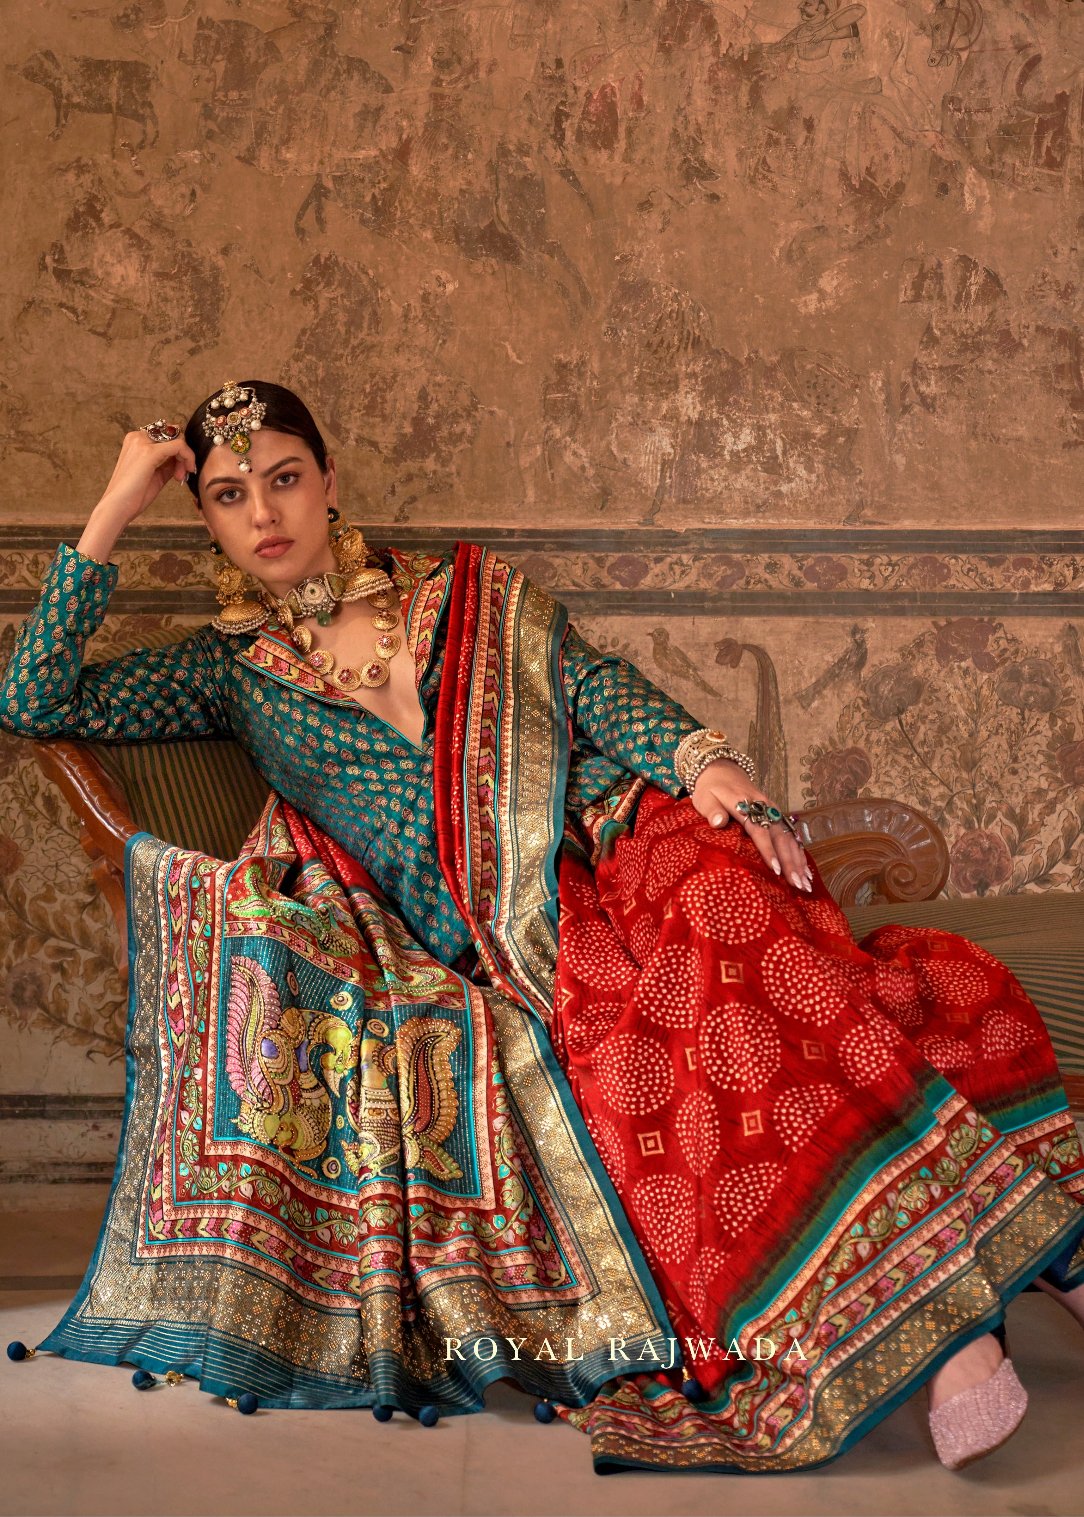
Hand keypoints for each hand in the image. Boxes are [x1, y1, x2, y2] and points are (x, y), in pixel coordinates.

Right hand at [94, 426, 197, 527]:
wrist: (117, 508)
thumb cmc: (133, 496)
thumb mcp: (155, 475)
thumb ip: (167, 463)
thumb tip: (182, 458)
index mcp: (136, 441)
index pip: (166, 436)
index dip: (178, 453)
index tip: (179, 473)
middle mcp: (137, 437)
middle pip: (173, 435)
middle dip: (183, 454)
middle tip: (181, 475)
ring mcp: (142, 442)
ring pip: (177, 438)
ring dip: (185, 457)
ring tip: (180, 476)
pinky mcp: (149, 452)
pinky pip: (179, 445)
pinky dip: (188, 457)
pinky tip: (184, 473)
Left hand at [690, 759, 812, 891]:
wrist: (721, 770)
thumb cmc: (710, 789)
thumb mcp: (705, 798)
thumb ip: (712, 811)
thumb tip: (718, 822)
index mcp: (744, 803)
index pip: (758, 829)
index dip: (767, 849)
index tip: (774, 869)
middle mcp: (764, 806)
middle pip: (780, 835)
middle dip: (789, 861)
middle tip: (796, 884)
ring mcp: (772, 809)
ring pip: (789, 836)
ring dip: (798, 859)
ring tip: (805, 882)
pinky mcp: (776, 813)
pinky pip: (790, 834)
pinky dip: (799, 852)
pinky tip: (806, 869)